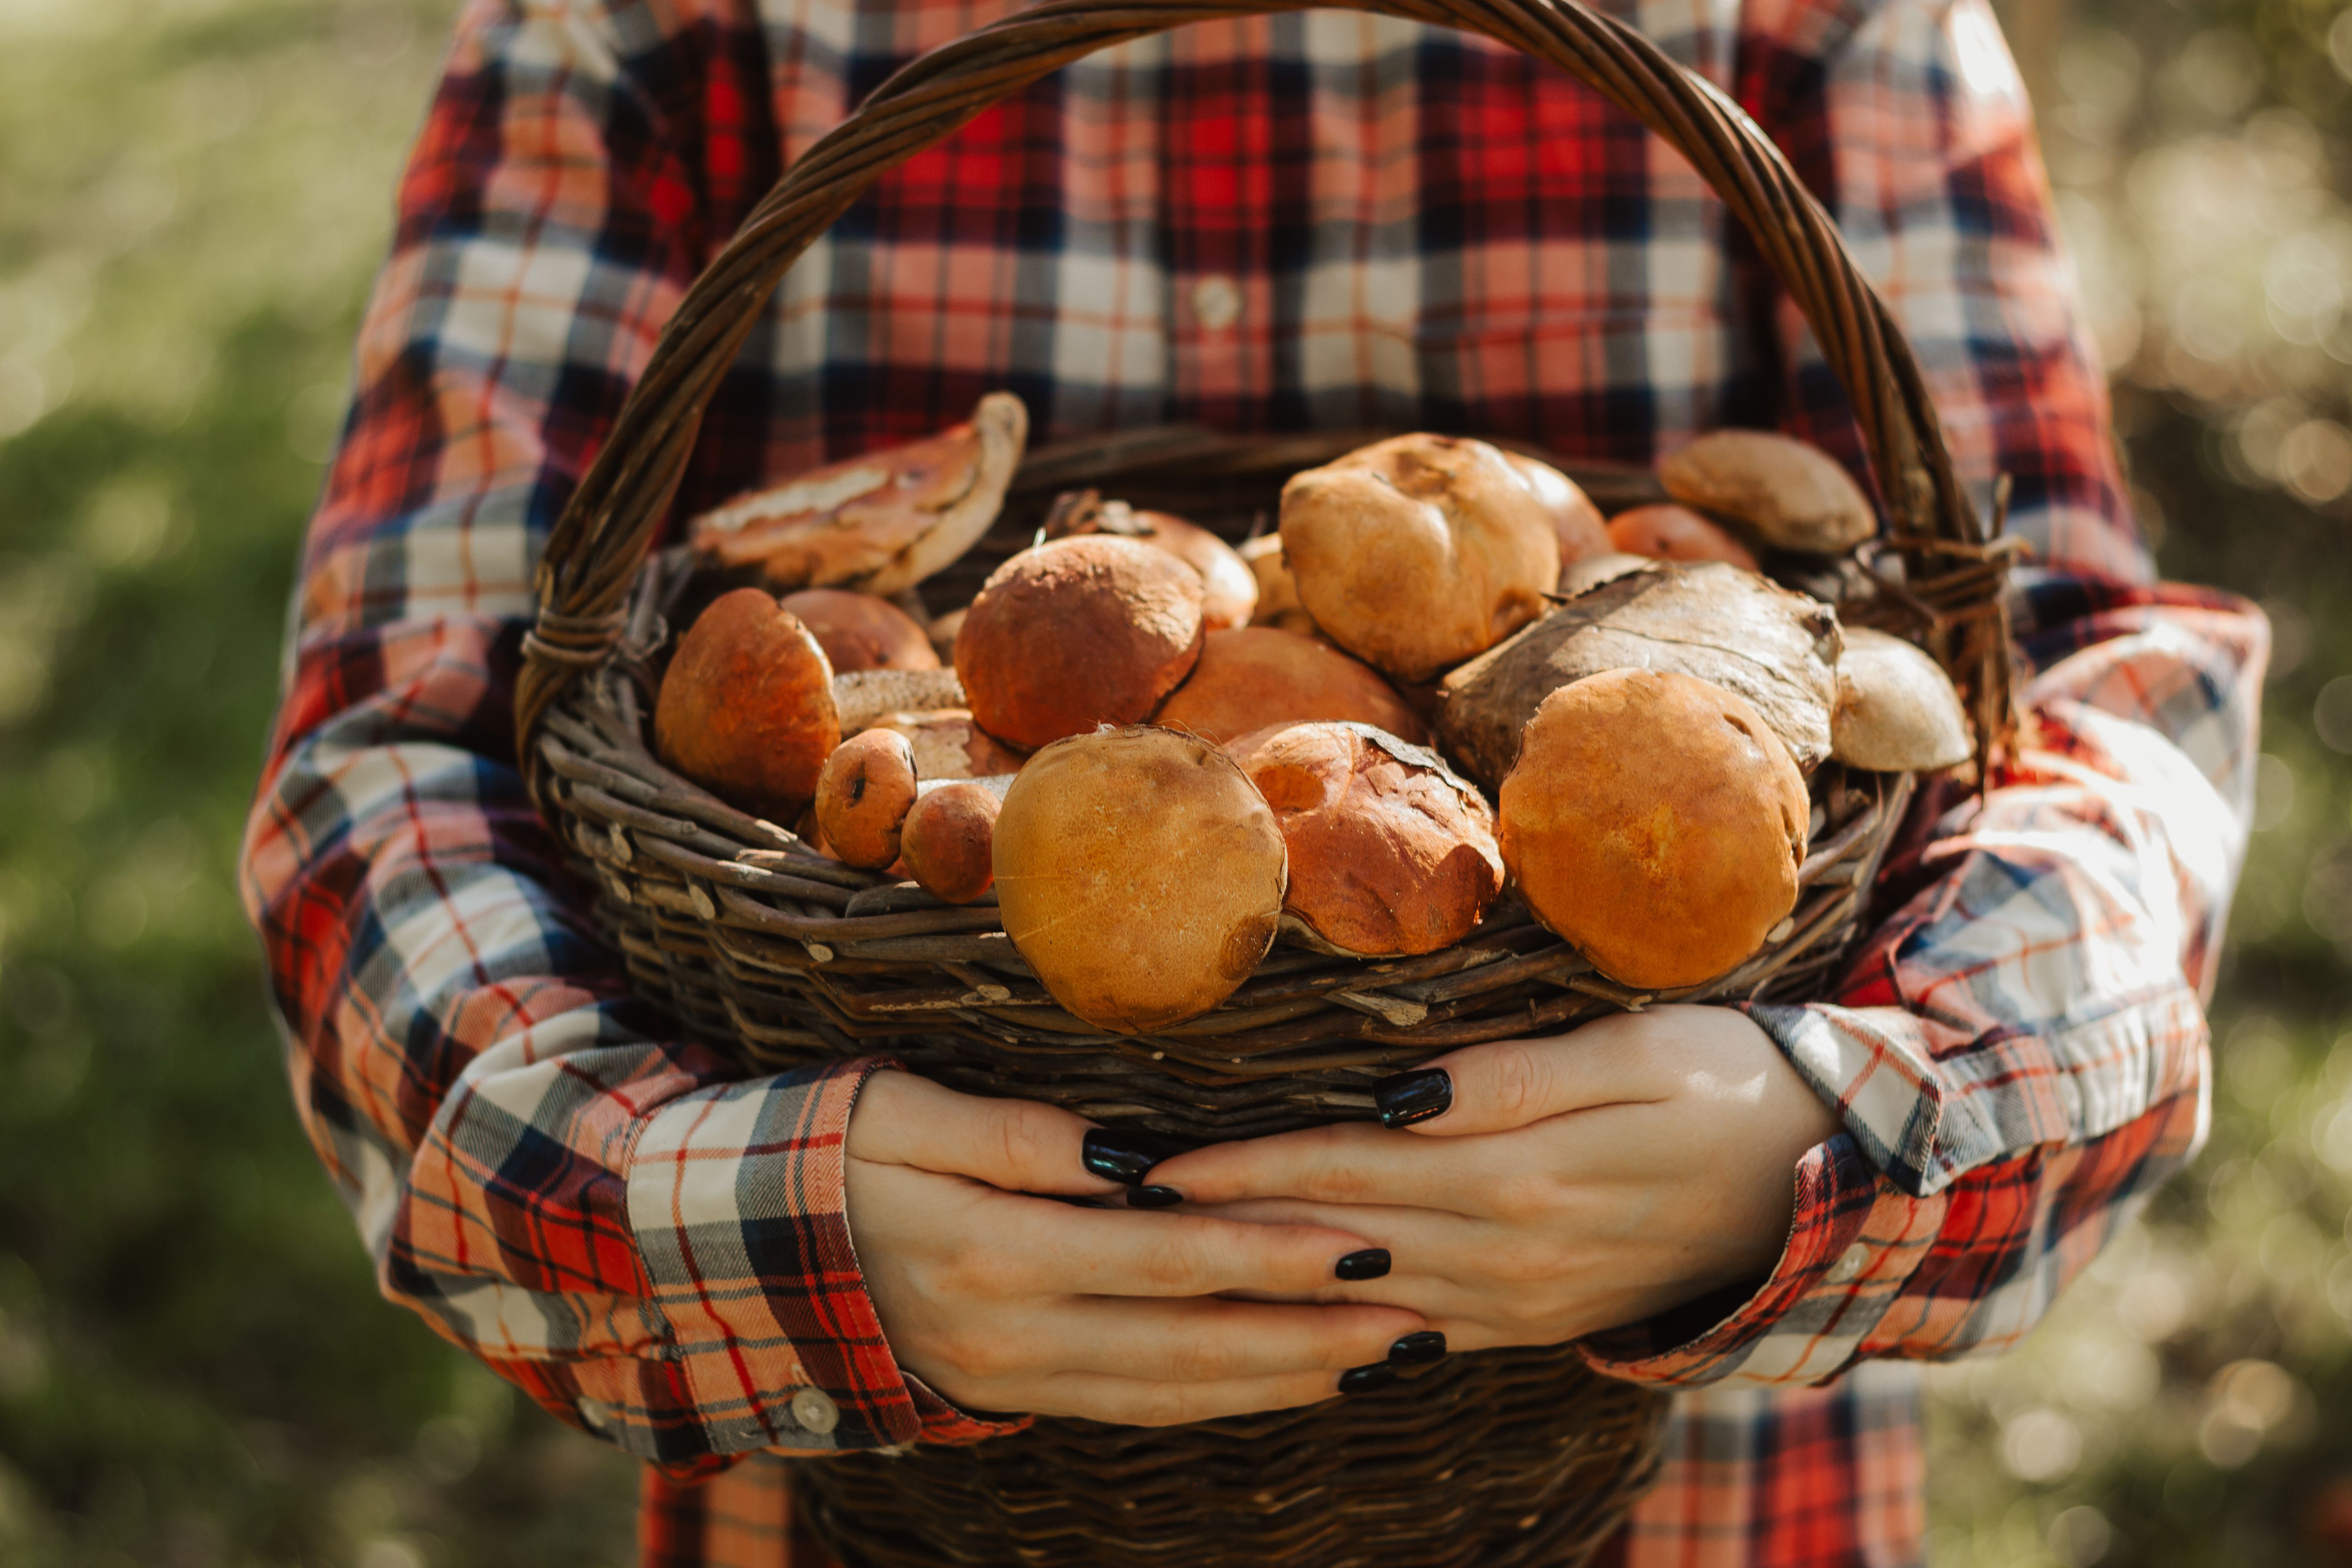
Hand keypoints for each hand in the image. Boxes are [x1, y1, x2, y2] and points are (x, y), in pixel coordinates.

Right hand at [842, 1071, 1425, 1424]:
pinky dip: (1223, 1400)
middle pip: (1192, 1343)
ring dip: (1286, 1378)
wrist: (745, 1245)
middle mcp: (1013, 1335)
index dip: (1271, 1253)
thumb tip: (1132, 1157)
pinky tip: (1290, 1382)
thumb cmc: (832, 1150)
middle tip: (1415, 1316)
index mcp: (993, 1252)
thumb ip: (1017, 1135)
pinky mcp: (1017, 1393)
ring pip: (1176, 1392)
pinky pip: (1139, 1408)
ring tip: (1383, 1356)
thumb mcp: (901, 1113)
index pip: (1166, 1259)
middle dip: (1313, 1334)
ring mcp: (1015, 1378)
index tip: (1365, 1239)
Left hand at [1144, 1005, 1841, 1353]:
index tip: (1159, 1166)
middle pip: (1340, 1237)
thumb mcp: (1635, 1052)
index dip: (1247, 1166)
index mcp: (1528, 1177)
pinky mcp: (1540, 1317)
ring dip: (1272, 1280)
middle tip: (1131, 1217)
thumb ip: (1511, 1080)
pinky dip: (1345, 1321)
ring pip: (1368, 1295)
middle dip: (1230, 1229)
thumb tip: (1399, 1096)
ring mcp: (1526, 1301)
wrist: (1827, 1180)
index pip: (1347, 1167)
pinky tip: (1290, 1315)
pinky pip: (1420, 1327)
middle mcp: (1515, 1255)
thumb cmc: (1729, 1083)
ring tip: (1180, 1266)